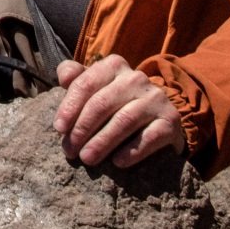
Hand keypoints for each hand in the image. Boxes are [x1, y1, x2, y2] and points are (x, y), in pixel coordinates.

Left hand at [52, 56, 184, 168]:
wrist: (159, 120)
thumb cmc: (117, 104)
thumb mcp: (97, 87)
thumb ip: (77, 78)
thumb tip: (63, 77)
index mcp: (114, 66)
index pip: (86, 84)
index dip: (69, 107)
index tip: (58, 129)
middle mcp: (136, 77)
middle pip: (102, 103)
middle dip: (82, 129)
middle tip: (70, 151)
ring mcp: (156, 98)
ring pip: (123, 120)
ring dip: (102, 142)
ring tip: (87, 159)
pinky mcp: (171, 121)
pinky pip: (150, 137)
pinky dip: (131, 151)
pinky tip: (117, 162)